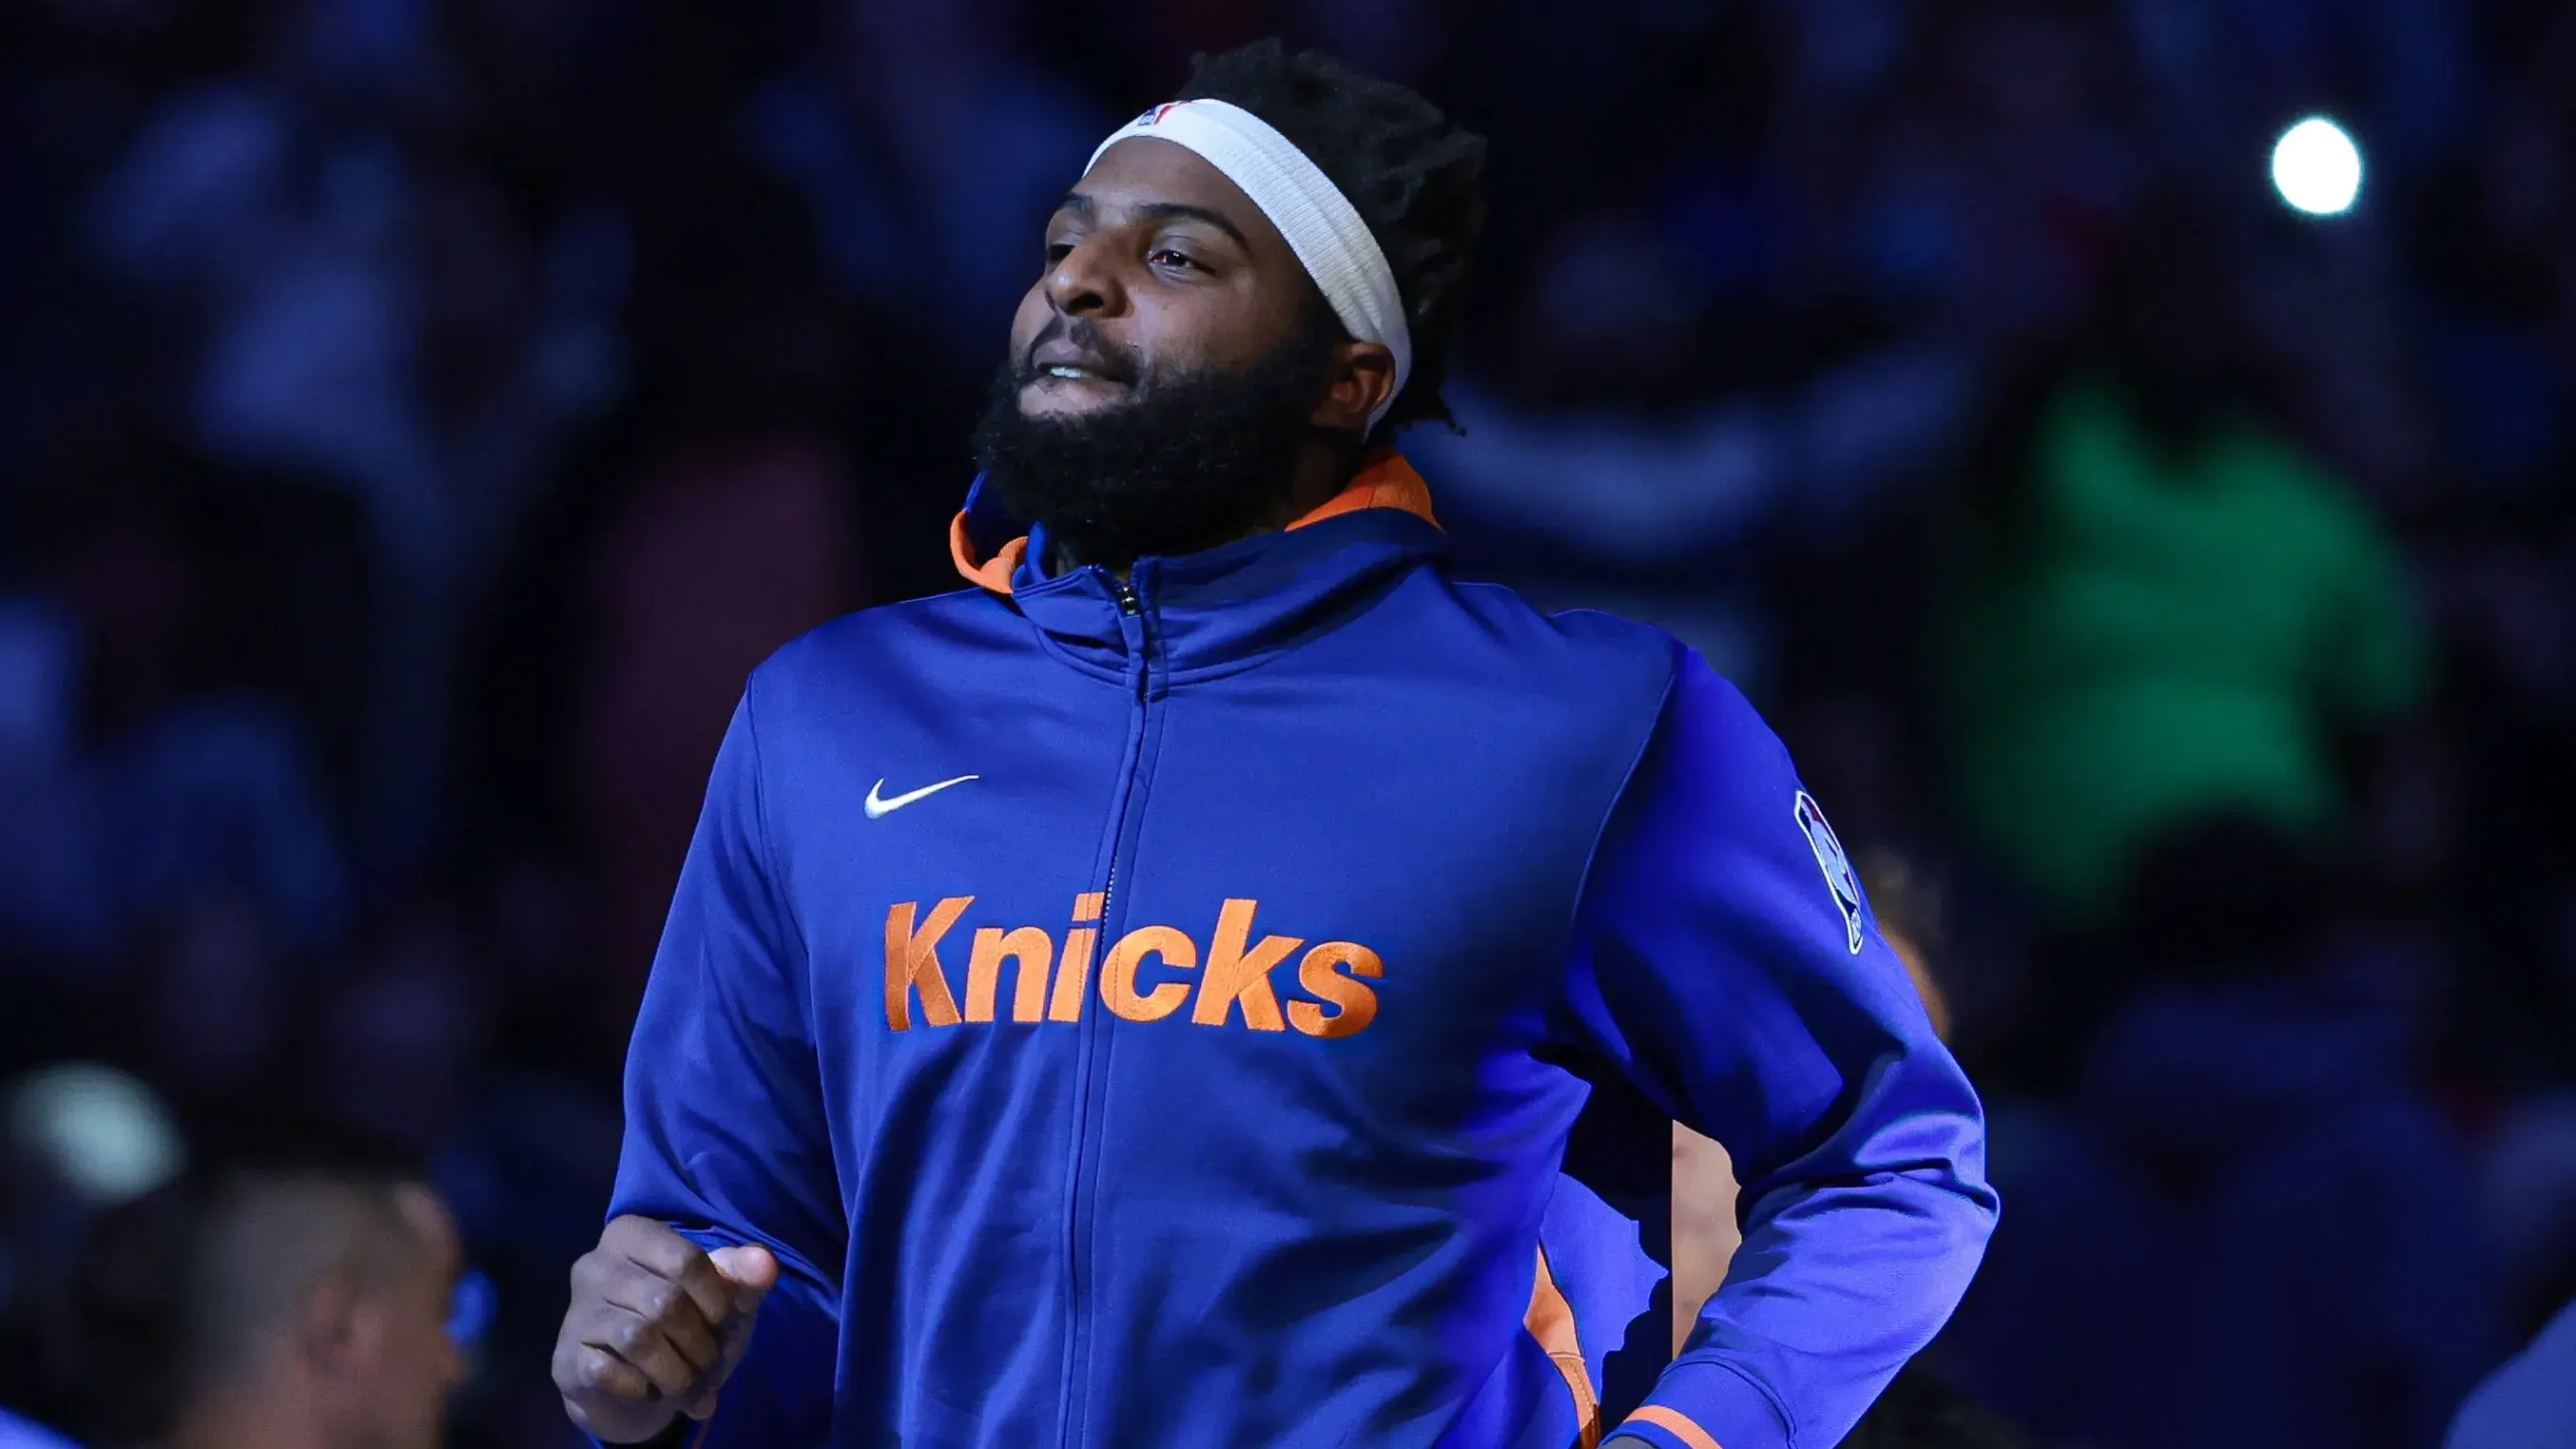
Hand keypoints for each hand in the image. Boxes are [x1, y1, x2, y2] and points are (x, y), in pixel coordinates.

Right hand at [554, 1216, 779, 1443]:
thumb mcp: (719, 1298)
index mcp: (633, 1234)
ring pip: (639, 1337)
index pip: (687, 1260)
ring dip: (679, 1373)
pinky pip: (610, 1371)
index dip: (718, 1299)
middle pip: (666, 1302)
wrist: (630, 1382)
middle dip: (702, 1344)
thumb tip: (765, 1264)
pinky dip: (644, 1387)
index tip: (728, 1324)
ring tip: (695, 1389)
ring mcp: (577, 1310)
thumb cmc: (682, 1325)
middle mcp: (595, 1264)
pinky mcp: (566, 1356)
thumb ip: (742, 1278)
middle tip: (715, 1367)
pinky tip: (655, 1392)